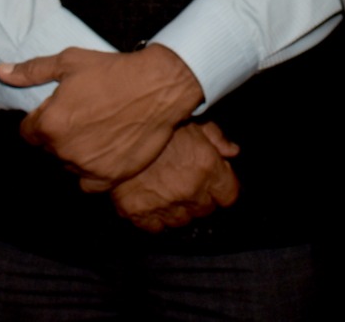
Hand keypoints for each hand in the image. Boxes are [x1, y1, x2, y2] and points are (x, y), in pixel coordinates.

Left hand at [0, 44, 203, 190]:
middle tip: (81, 115)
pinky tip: (103, 150)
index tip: (58, 109)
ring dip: (75, 152)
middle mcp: (64, 151)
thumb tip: (2, 73)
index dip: (41, 119)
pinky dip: (91, 171)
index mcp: (49, 124)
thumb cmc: (113, 71)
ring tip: (96, 129)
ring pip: (68, 165)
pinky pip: (88, 183)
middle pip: (48, 149)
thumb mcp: (69, 62)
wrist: (158, 88)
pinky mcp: (109, 178)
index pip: (28, 132)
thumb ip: (32, 71)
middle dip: (58, 134)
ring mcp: (87, 168)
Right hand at [111, 121, 240, 231]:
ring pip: (182, 221)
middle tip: (186, 178)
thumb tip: (232, 151)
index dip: (222, 186)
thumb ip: (216, 137)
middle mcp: (189, 189)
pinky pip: (154, 227)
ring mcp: (163, 204)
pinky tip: (151, 199)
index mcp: (206, 165)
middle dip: (200, 196)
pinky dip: (154, 217)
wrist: (112, 125)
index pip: (229, 195)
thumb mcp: (192, 117)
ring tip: (167, 188)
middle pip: (206, 209)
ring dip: (178, 208)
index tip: (215, 180)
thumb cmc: (154, 118)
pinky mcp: (137, 212)